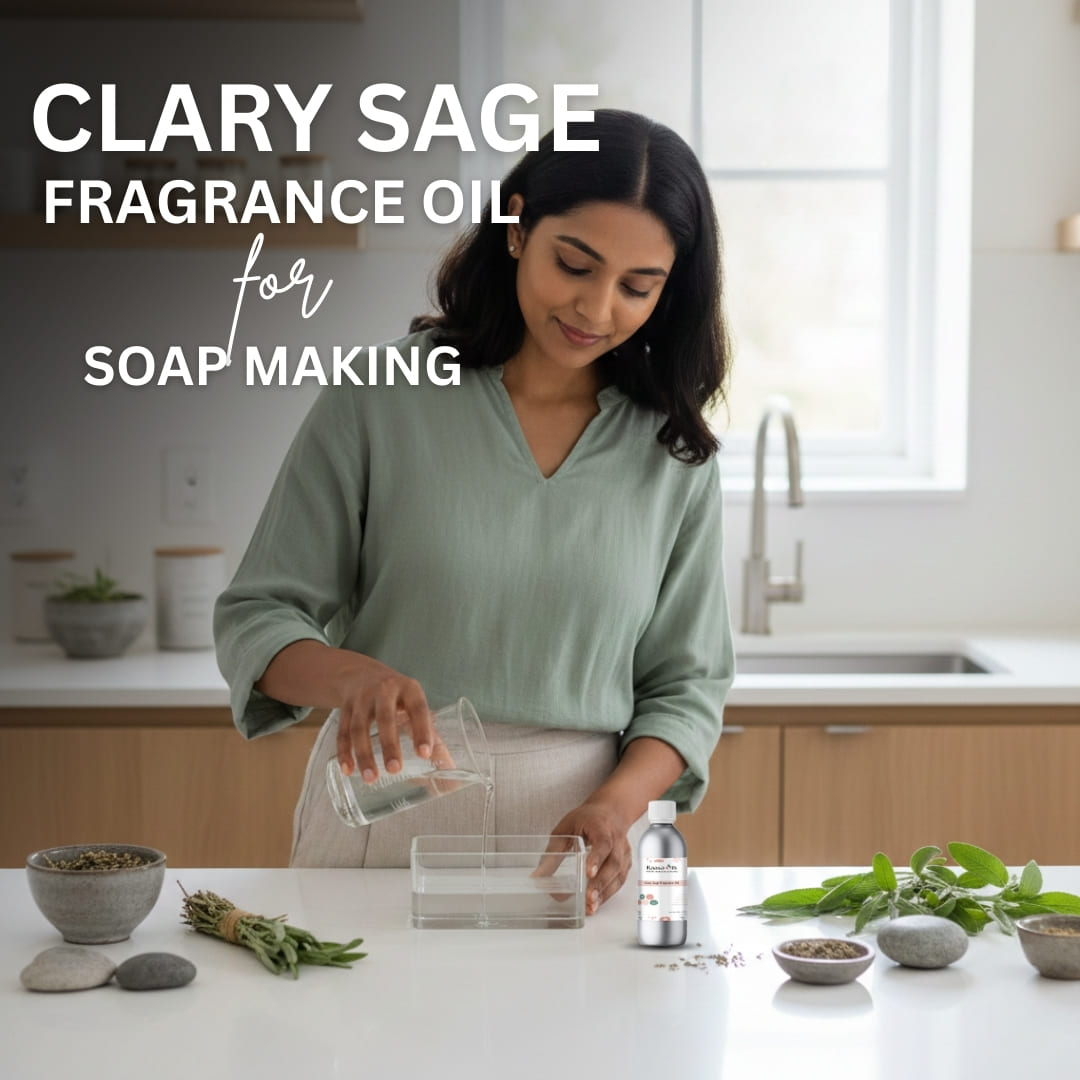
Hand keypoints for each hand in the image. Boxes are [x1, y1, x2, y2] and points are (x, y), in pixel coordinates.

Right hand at [332, 660, 435, 782]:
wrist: (361, 673)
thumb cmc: (397, 696)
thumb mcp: (413, 703)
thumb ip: (429, 732)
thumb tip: (447, 766)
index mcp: (409, 689)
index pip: (418, 709)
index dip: (422, 731)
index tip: (424, 755)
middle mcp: (385, 689)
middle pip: (385, 717)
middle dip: (389, 744)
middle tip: (394, 770)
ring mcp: (362, 697)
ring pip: (359, 727)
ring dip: (364, 754)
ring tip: (371, 778)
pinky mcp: (345, 706)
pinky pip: (342, 731)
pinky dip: (344, 752)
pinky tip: (348, 770)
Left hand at [543, 799, 632, 915]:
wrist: (611, 812)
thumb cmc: (588, 818)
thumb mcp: (566, 828)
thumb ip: (554, 851)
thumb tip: (538, 875)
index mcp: (601, 827)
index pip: (603, 843)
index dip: (597, 858)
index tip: (589, 873)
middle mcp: (616, 840)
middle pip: (613, 863)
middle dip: (601, 883)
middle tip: (589, 898)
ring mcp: (624, 852)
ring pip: (618, 874)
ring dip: (605, 892)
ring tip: (591, 906)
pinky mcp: (625, 863)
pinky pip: (620, 880)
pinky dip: (609, 893)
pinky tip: (597, 902)